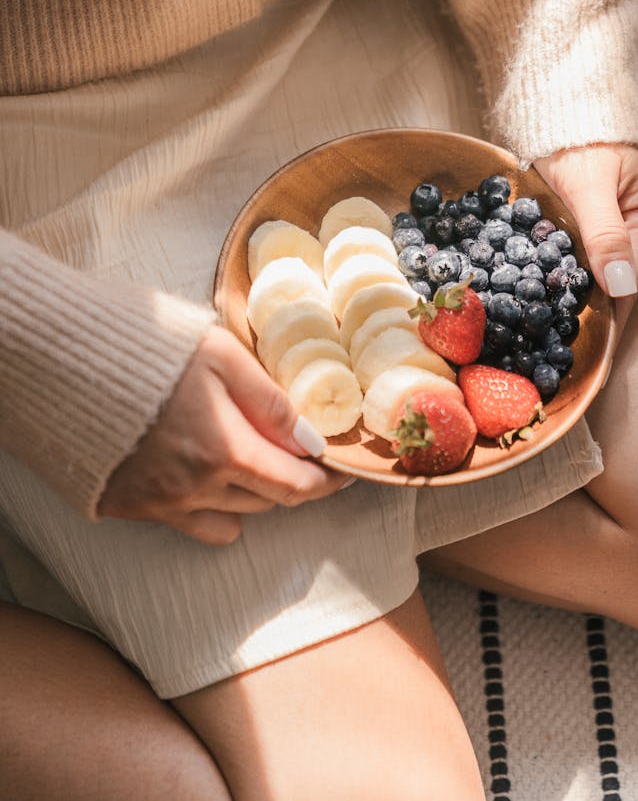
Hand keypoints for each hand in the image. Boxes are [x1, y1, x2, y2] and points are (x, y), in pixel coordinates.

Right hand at [98, 326, 348, 544]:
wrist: (62, 362)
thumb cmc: (145, 348)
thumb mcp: (219, 354)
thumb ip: (268, 399)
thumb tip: (311, 438)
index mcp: (222, 450)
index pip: (294, 486)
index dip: (326, 483)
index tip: (342, 473)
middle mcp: (194, 488)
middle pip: (266, 503)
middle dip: (291, 482)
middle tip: (298, 455)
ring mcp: (159, 504)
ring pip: (231, 519)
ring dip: (250, 495)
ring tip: (245, 456)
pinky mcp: (130, 508)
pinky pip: (189, 523)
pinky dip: (208, 506)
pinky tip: (203, 469)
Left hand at [533, 143, 637, 323]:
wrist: (563, 95)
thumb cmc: (578, 131)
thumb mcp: (587, 184)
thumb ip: (603, 234)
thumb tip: (619, 287)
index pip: (631, 277)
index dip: (606, 308)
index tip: (581, 338)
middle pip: (618, 274)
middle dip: (589, 301)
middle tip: (557, 334)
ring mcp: (627, 214)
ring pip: (602, 263)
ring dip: (577, 284)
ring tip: (550, 316)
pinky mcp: (603, 210)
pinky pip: (589, 246)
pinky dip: (570, 263)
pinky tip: (549, 282)